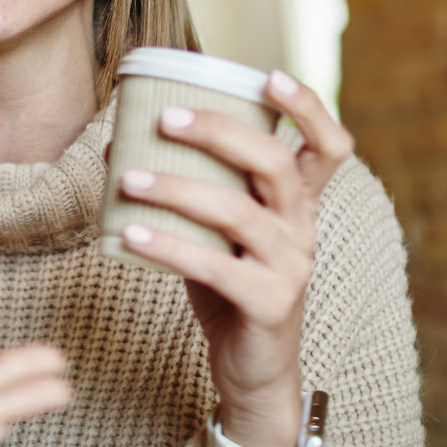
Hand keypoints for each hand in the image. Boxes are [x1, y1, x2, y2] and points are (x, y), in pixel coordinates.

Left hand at [113, 70, 351, 446]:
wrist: (252, 372)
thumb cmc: (228, 288)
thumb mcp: (211, 233)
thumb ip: (183, 189)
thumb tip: (117, 141)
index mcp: (298, 205)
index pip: (329, 146)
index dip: (308, 108)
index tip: (270, 75)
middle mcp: (303, 229)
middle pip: (276, 164)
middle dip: (220, 132)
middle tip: (165, 117)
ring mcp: (291, 268)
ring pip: (240, 213)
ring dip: (179, 189)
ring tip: (128, 179)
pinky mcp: (269, 305)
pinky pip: (216, 268)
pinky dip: (169, 246)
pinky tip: (129, 233)